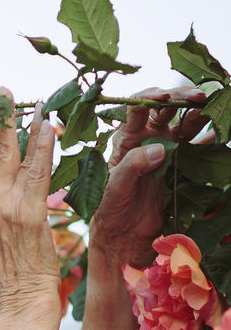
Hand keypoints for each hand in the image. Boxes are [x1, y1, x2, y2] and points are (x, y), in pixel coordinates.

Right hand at [0, 88, 60, 329]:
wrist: (21, 304)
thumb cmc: (12, 280)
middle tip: (0, 89)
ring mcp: (7, 207)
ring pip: (14, 154)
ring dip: (23, 122)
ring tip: (32, 99)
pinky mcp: (29, 213)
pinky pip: (38, 170)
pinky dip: (43, 145)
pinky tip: (48, 125)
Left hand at [90, 86, 207, 270]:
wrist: (123, 233)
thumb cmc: (111, 208)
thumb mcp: (115, 187)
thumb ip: (133, 165)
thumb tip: (158, 149)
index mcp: (126, 137)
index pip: (137, 106)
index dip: (151, 96)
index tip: (165, 95)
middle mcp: (147, 136)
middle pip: (165, 108)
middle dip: (181, 97)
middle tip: (198, 96)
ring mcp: (165, 148)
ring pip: (184, 123)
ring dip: (197, 113)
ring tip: (211, 108)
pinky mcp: (179, 163)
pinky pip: (196, 147)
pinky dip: (208, 140)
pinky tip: (218, 135)